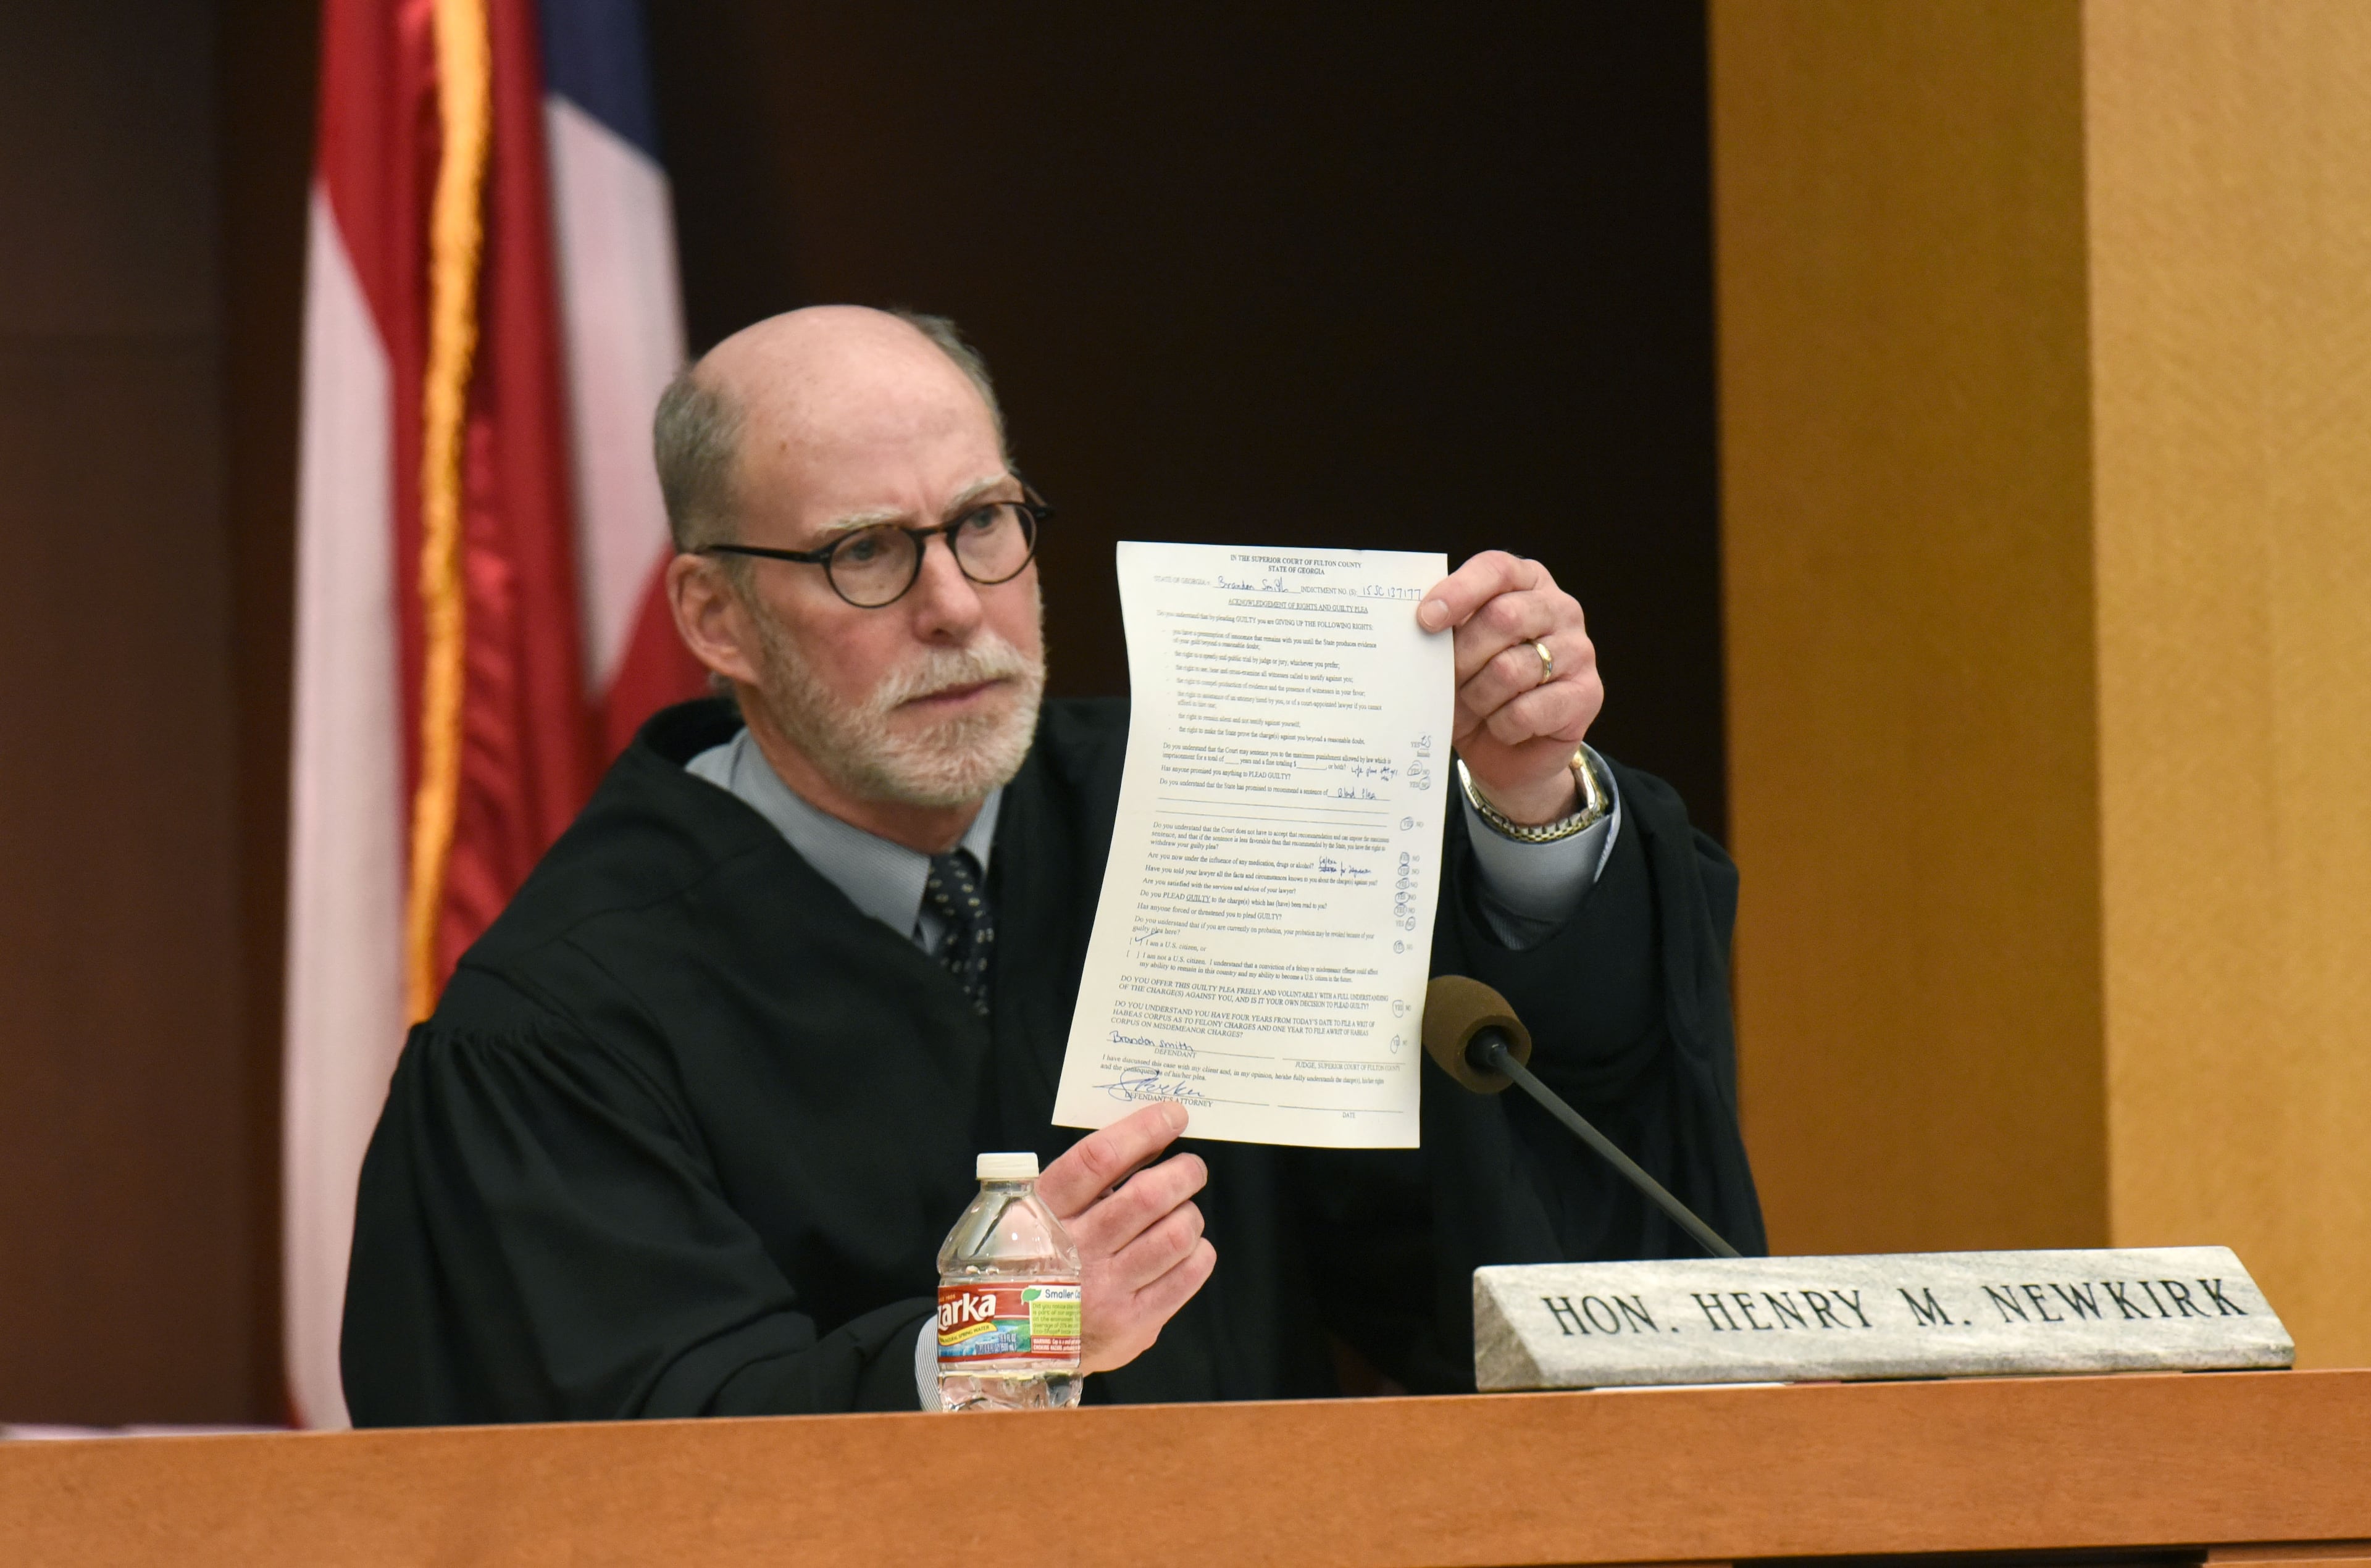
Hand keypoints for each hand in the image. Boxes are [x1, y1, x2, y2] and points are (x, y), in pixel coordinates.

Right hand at [1036, 1102, 1216, 1374]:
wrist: (1010, 1346)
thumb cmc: (1030, 1262)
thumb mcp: (1029, 1215)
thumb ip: (1076, 1182)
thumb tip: (1143, 1142)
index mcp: (1043, 1214)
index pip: (1099, 1159)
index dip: (1142, 1130)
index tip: (1172, 1115)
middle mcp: (1076, 1251)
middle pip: (1148, 1197)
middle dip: (1183, 1172)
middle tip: (1191, 1167)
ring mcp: (1106, 1291)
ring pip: (1175, 1234)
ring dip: (1190, 1212)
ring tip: (1184, 1210)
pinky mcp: (1133, 1324)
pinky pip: (1187, 1274)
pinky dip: (1198, 1251)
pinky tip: (1188, 1247)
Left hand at [1417, 551, 1603, 824]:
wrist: (1511, 751)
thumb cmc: (1477, 688)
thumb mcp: (1456, 653)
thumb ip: (1446, 630)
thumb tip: (1419, 623)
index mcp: (1527, 582)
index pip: (1497, 569)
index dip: (1459, 591)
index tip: (1425, 619)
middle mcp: (1560, 608)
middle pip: (1503, 617)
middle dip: (1463, 656)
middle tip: (1448, 680)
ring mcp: (1579, 650)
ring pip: (1510, 669)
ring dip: (1478, 697)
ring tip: (1475, 707)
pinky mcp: (1587, 694)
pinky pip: (1526, 711)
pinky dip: (1501, 725)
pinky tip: (1502, 726)